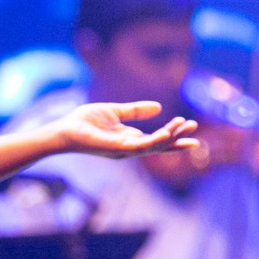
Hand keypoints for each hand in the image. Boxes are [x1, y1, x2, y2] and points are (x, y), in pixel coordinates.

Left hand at [51, 101, 200, 158]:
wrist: (63, 130)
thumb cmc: (84, 122)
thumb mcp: (115, 111)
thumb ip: (135, 110)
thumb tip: (159, 107)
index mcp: (131, 140)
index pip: (158, 140)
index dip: (175, 135)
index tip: (191, 127)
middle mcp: (130, 148)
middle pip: (161, 145)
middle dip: (178, 138)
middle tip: (194, 127)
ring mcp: (124, 150)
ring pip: (153, 146)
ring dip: (170, 138)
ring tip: (184, 126)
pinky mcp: (116, 149)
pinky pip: (139, 147)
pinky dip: (154, 142)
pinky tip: (165, 134)